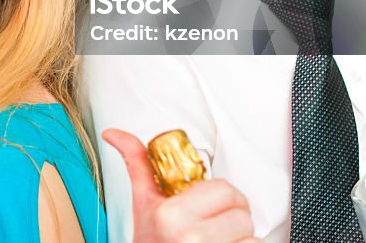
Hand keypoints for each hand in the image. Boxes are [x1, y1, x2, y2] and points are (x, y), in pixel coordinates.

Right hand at [103, 128, 258, 242]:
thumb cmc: (150, 242)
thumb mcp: (142, 203)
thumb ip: (137, 164)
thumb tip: (114, 134)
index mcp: (172, 214)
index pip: (225, 190)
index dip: (222, 197)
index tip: (212, 205)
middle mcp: (191, 237)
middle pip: (242, 214)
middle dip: (232, 218)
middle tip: (216, 224)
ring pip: (251, 236)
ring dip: (240, 238)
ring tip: (218, 240)